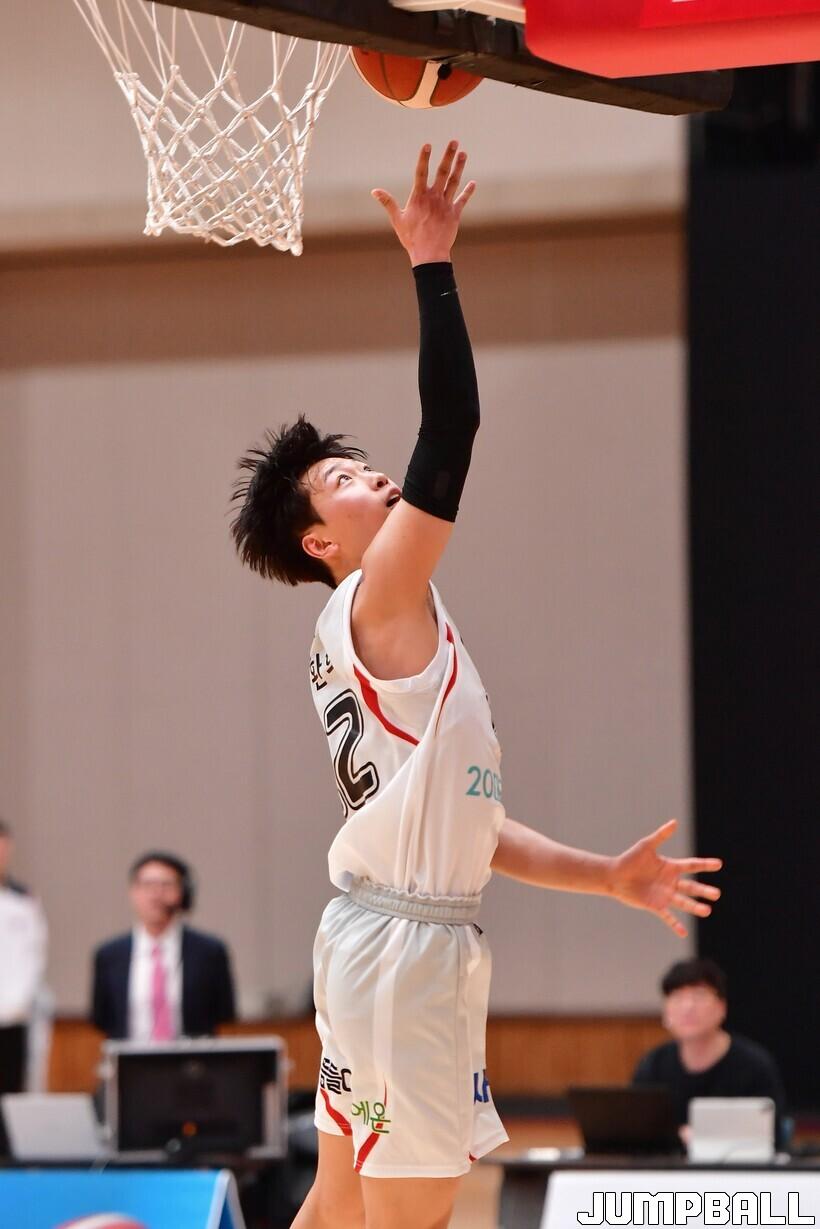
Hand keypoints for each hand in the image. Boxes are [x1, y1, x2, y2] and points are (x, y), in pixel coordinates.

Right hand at [371, 140, 475, 265]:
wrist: (429, 255)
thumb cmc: (411, 238)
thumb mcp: (397, 220)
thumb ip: (387, 203)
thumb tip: (374, 191)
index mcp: (419, 197)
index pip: (421, 172)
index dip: (424, 158)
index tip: (427, 144)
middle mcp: (434, 197)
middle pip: (442, 172)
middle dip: (448, 156)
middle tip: (454, 141)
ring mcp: (446, 205)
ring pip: (454, 182)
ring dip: (459, 167)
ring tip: (463, 153)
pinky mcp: (455, 214)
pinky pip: (462, 200)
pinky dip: (467, 191)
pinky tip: (472, 183)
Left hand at [607, 819, 721, 937]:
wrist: (614, 876)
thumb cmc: (630, 859)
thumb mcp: (646, 846)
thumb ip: (661, 836)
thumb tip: (675, 822)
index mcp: (670, 867)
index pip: (691, 865)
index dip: (705, 864)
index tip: (719, 864)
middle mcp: (670, 882)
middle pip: (691, 887)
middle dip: (704, 890)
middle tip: (717, 894)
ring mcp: (664, 895)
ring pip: (683, 902)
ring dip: (695, 907)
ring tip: (707, 911)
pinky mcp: (655, 905)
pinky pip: (667, 917)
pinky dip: (675, 925)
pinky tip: (684, 933)